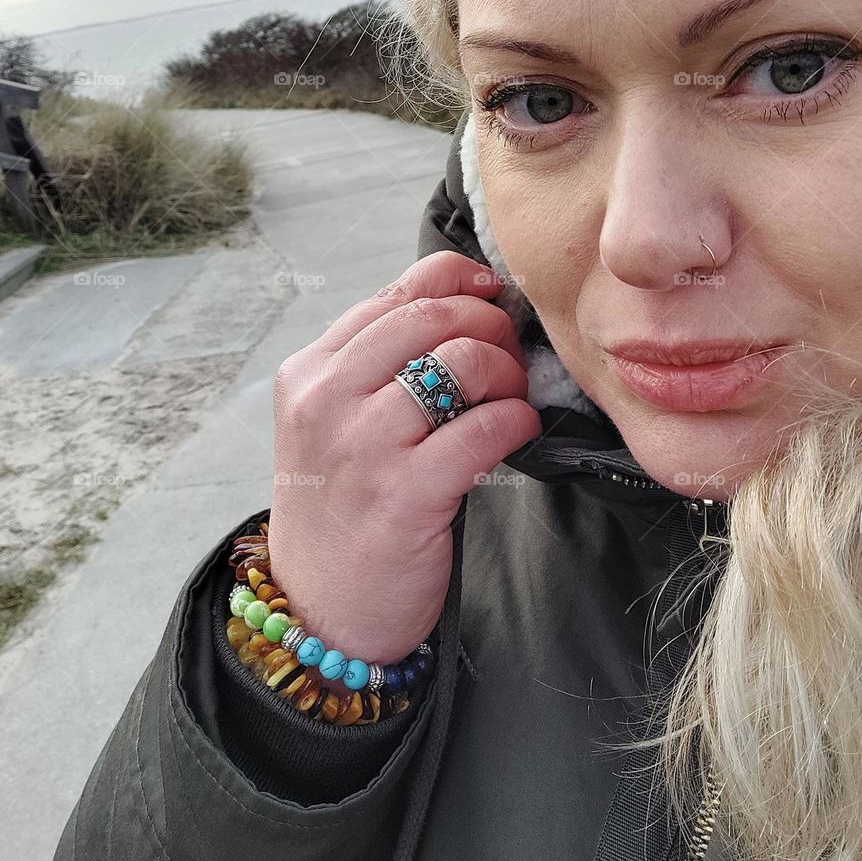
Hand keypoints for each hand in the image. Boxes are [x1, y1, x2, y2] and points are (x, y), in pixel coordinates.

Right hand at [267, 250, 541, 678]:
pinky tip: (519, 431)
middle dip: (491, 325)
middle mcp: (328, 399)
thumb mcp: (336, 422)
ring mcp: (362, 446)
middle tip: (510, 354)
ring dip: (507, 372)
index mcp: (311, 371)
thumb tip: (466, 305)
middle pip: (433, 316)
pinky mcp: (404, 494)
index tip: (492, 293)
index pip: (398, 291)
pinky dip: (517, 420)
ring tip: (510, 398)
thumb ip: (380, 364)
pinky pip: (484, 428)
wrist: (323, 610)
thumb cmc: (343, 507)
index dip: (459, 281)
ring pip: (462, 362)